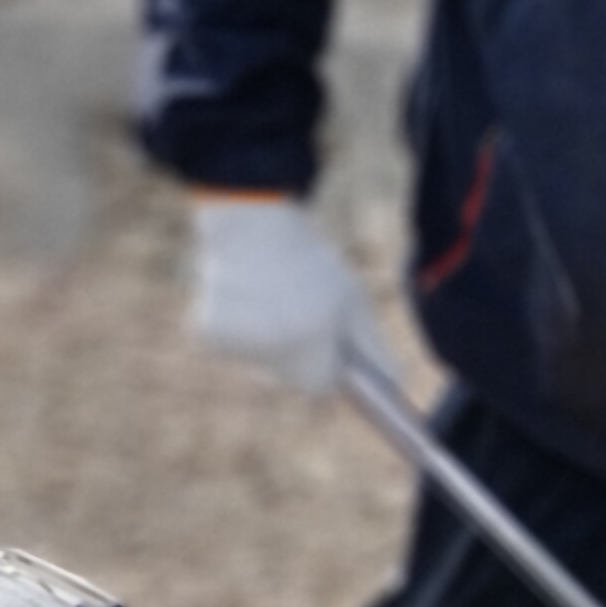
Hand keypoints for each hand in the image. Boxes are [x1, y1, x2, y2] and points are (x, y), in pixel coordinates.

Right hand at [185, 194, 385, 395]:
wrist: (250, 222)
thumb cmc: (308, 261)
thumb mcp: (352, 300)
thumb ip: (373, 348)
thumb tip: (397, 382)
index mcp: (311, 349)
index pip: (322, 384)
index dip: (327, 360)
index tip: (328, 334)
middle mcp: (272, 357)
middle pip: (289, 375)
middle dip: (298, 351)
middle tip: (298, 307)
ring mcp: (237, 349)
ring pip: (261, 359)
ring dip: (269, 338)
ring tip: (272, 296)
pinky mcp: (208, 335)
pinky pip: (234, 345)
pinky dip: (240, 327)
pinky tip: (245, 295)